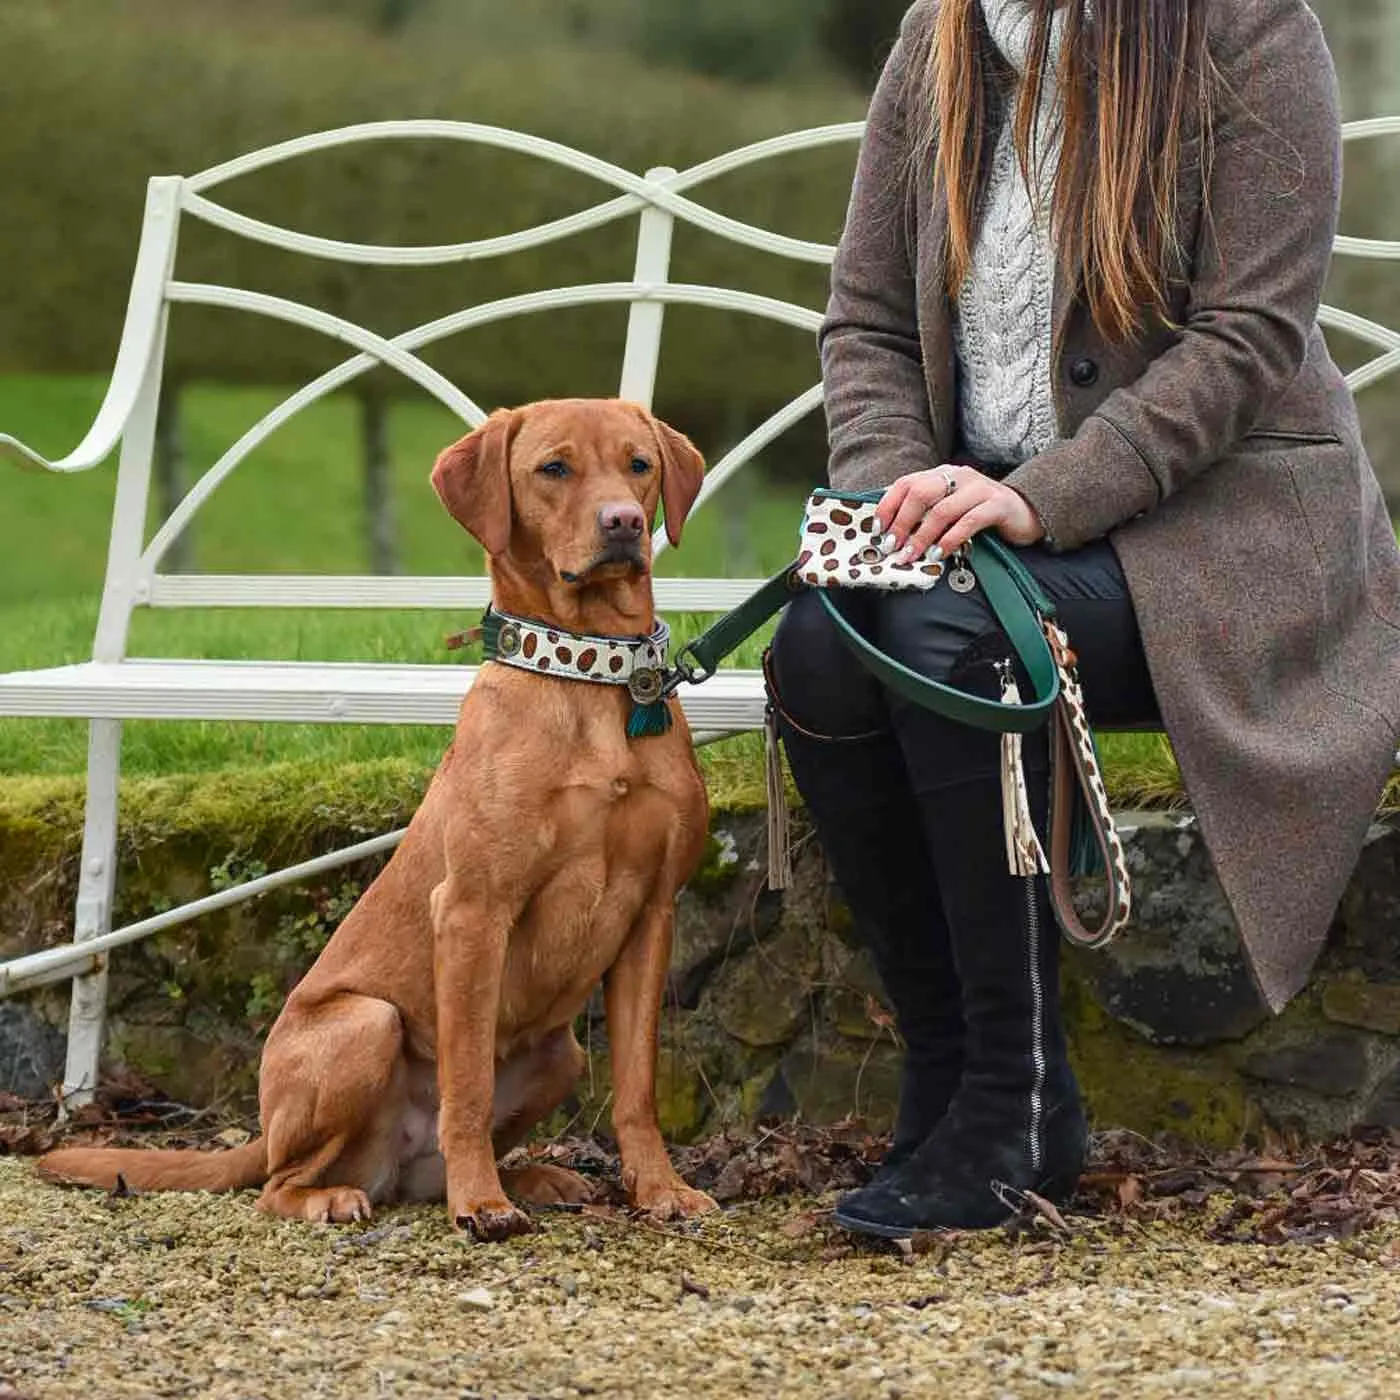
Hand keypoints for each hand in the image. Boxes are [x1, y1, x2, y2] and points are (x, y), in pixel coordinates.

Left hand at [875, 466, 1045, 563]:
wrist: (1026, 512)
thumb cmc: (981, 515)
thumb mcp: (950, 509)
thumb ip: (926, 514)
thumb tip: (892, 534)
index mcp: (943, 474)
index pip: (906, 483)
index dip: (888, 506)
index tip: (877, 530)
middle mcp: (959, 476)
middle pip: (920, 493)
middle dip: (902, 523)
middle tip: (891, 546)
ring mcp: (979, 488)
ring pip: (942, 510)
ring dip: (922, 536)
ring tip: (911, 556)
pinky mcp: (997, 505)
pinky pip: (968, 522)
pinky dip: (949, 540)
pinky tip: (938, 554)